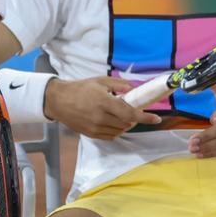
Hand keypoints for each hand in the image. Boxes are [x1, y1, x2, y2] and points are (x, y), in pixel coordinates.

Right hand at [45, 76, 161, 138]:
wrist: (59, 101)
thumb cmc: (80, 88)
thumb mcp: (101, 81)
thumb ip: (120, 85)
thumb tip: (135, 90)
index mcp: (104, 102)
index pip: (130, 113)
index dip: (145, 117)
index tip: (157, 119)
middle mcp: (101, 117)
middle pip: (127, 123)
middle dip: (134, 118)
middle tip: (131, 109)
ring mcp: (95, 128)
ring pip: (120, 131)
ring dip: (125, 124)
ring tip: (119, 114)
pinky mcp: (91, 134)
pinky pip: (111, 135)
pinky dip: (116, 130)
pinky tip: (112, 121)